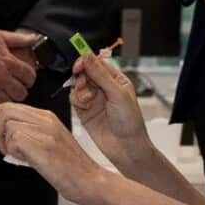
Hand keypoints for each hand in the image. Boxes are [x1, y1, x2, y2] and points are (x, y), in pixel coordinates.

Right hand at [0, 26, 37, 105]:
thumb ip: (18, 39)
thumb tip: (33, 38)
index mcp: (8, 62)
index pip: (29, 76)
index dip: (30, 78)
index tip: (27, 79)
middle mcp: (1, 76)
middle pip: (21, 93)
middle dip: (21, 91)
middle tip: (17, 88)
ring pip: (7, 102)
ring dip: (8, 99)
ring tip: (5, 94)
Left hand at [0, 103, 105, 204]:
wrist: (88, 179)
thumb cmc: (68, 166)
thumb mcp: (47, 141)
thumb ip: (29, 132)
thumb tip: (6, 136)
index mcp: (45, 116)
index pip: (9, 106)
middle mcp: (44, 118)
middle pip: (4, 111)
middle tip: (1, 149)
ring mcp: (43, 129)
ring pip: (7, 126)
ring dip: (7, 144)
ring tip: (23, 157)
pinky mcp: (40, 143)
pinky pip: (13, 141)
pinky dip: (15, 153)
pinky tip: (30, 161)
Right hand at [70, 52, 149, 168]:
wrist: (125, 147)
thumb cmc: (130, 122)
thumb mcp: (117, 94)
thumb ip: (100, 75)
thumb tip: (88, 57)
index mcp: (115, 80)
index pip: (97, 63)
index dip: (86, 61)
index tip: (79, 64)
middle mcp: (103, 88)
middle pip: (85, 72)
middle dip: (82, 76)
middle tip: (83, 82)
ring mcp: (93, 99)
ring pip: (78, 85)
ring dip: (80, 89)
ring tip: (88, 98)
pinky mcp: (84, 111)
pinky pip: (74, 98)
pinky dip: (77, 100)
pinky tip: (86, 106)